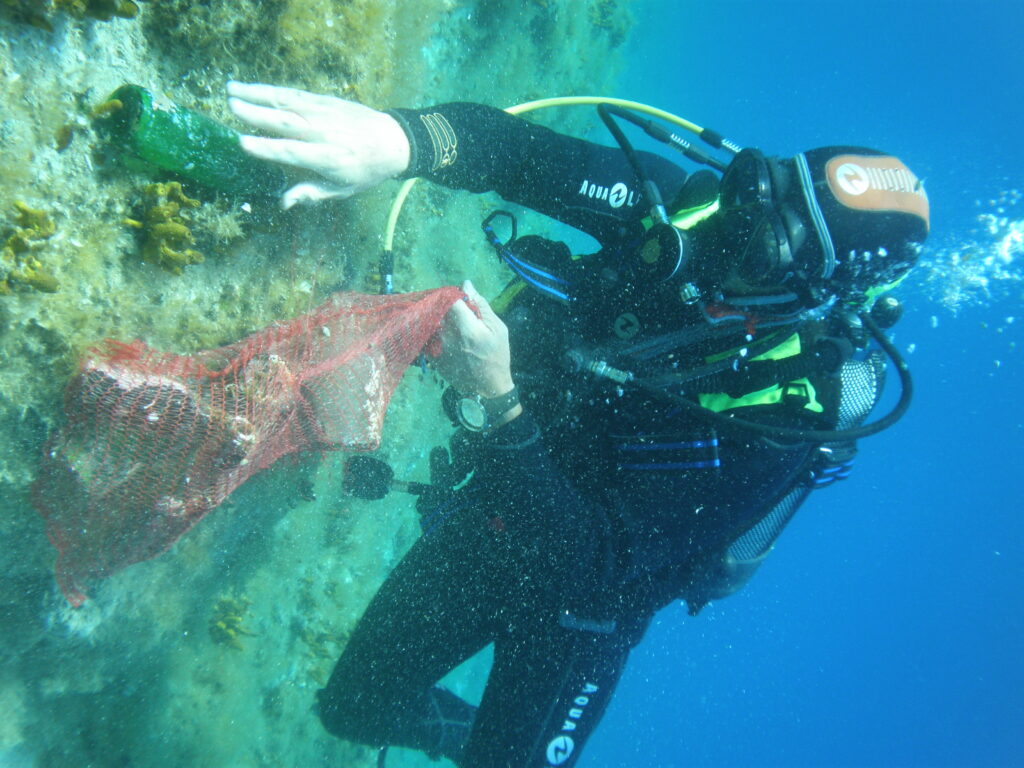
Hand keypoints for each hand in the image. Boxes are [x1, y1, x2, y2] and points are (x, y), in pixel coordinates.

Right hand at [226, 81, 410, 208]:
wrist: (394, 142)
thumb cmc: (366, 171)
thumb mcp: (343, 190)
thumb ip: (311, 194)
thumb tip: (284, 203)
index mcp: (328, 158)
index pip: (293, 152)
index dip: (268, 148)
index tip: (243, 143)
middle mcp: (324, 133)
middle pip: (287, 122)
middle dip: (257, 114)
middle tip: (231, 108)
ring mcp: (325, 113)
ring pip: (287, 102)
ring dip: (258, 94)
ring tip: (230, 90)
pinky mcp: (325, 100)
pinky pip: (296, 93)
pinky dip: (273, 90)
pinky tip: (253, 87)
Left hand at [435, 280, 515, 399]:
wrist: (488, 388)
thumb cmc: (497, 356)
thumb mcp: (498, 328)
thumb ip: (481, 305)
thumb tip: (466, 285)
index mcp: (467, 329)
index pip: (450, 299)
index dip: (454, 294)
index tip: (461, 297)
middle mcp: (448, 338)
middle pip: (438, 310)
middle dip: (446, 306)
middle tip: (458, 313)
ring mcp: (437, 349)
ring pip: (431, 322)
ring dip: (439, 319)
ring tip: (454, 326)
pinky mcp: (432, 357)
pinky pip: (429, 336)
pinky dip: (436, 332)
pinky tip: (449, 339)